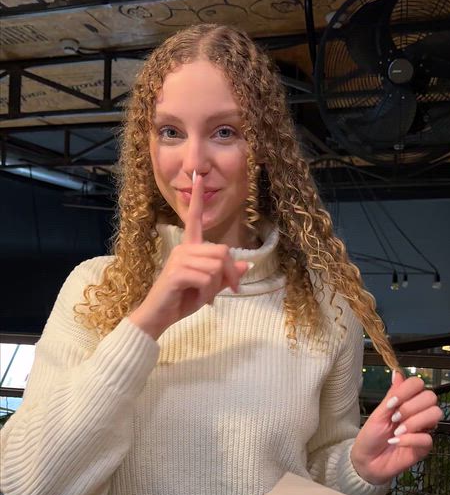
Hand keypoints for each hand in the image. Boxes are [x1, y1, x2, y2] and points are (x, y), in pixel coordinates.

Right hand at [129, 174, 249, 338]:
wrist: (159, 317)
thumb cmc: (182, 300)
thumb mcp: (209, 289)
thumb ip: (225, 276)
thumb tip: (245, 265)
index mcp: (189, 248)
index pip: (193, 218)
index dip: (197, 198)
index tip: (198, 177)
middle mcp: (183, 249)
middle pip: (222, 251)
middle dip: (230, 274)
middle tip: (228, 291)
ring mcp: (179, 259)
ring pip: (216, 267)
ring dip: (215, 287)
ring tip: (202, 296)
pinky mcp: (177, 272)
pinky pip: (207, 278)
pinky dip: (207, 293)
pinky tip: (195, 298)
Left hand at [350, 371, 442, 484]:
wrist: (367, 460)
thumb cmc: (371, 435)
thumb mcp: (378, 413)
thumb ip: (392, 394)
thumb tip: (397, 372)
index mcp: (407, 401)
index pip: (418, 384)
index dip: (407, 390)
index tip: (391, 403)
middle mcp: (418, 412)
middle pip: (431, 397)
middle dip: (410, 407)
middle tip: (394, 419)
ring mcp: (424, 428)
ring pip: (435, 414)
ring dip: (414, 422)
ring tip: (397, 431)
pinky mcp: (425, 446)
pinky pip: (428, 437)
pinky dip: (410, 439)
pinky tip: (397, 442)